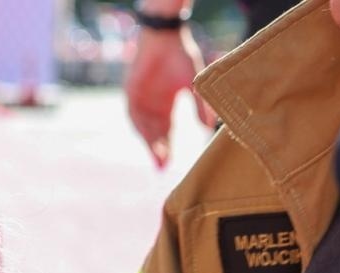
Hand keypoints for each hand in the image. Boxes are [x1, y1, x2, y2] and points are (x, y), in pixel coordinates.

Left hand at [124, 26, 214, 167]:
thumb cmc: (181, 57)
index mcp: (166, 107)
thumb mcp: (193, 85)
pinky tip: (145, 135)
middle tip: (163, 166)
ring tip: (156, 154)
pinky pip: (133, 113)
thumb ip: (200, 106)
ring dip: (149, 141)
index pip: (166, 134)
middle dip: (157, 151)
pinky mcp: (131, 92)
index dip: (168, 149)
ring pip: (143, 127)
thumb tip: (208, 129)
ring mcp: (141, 100)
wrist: (166, 38)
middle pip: (153, 135)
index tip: (170, 165)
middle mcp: (152, 107)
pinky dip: (139, 124)